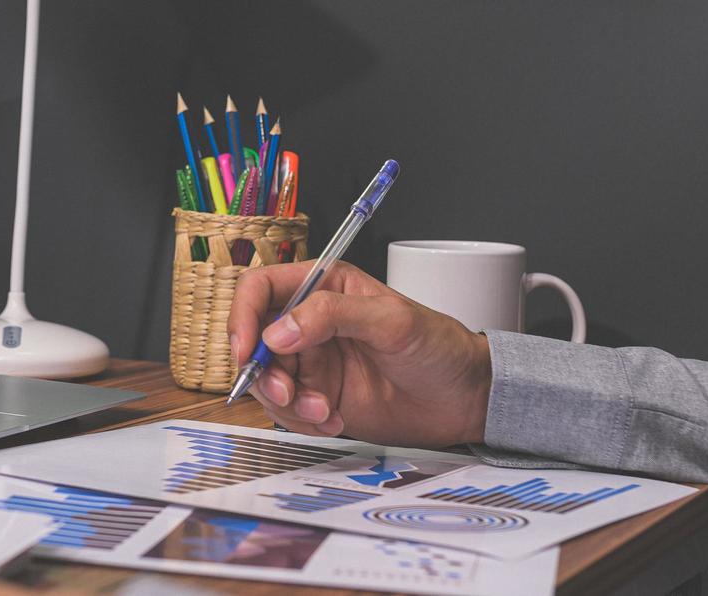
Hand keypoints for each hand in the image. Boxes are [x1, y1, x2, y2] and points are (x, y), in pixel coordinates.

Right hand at [227, 260, 492, 446]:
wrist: (464, 400)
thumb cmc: (439, 346)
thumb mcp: (391, 321)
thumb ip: (332, 315)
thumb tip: (278, 331)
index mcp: (322, 285)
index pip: (260, 289)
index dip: (243, 316)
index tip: (247, 350)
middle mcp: (309, 322)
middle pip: (254, 341)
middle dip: (264, 372)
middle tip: (289, 394)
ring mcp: (311, 361)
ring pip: (266, 380)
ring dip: (286, 402)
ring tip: (324, 411)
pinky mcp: (318, 396)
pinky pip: (287, 411)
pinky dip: (302, 421)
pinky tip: (334, 421)